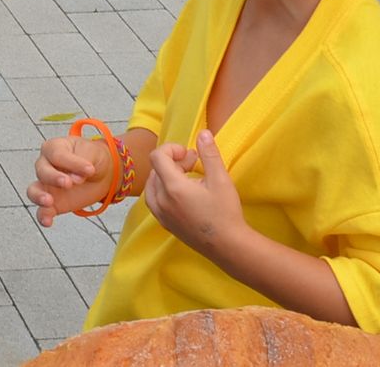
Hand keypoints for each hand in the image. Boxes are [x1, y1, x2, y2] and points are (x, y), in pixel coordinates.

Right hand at [27, 133, 121, 226]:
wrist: (102, 174)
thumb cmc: (93, 157)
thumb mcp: (93, 152)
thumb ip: (83, 162)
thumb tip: (77, 177)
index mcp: (54, 148)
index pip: (56, 154)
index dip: (71, 163)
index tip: (89, 169)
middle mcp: (46, 166)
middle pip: (42, 171)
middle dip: (54, 178)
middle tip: (70, 183)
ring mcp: (47, 186)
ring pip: (33, 190)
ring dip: (38, 196)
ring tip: (49, 201)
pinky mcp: (53, 203)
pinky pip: (42, 211)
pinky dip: (43, 216)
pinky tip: (48, 222)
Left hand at [142, 130, 245, 260]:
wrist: (228, 246)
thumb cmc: (225, 212)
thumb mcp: (220, 179)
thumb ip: (209, 154)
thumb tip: (203, 133)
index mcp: (173, 187)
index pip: (158, 156)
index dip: (172, 149)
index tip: (189, 154)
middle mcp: (161, 200)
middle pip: (156, 170)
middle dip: (173, 162)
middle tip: (194, 165)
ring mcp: (161, 214)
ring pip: (152, 185)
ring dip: (166, 176)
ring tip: (188, 179)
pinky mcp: (164, 224)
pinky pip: (154, 200)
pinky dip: (163, 191)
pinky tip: (181, 194)